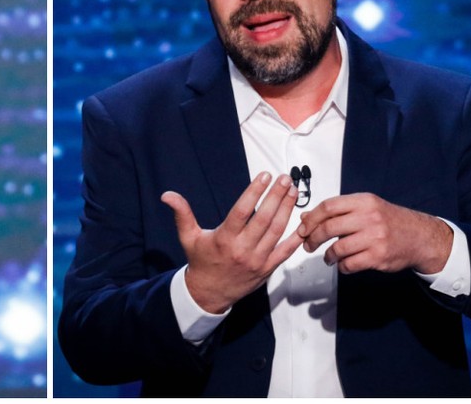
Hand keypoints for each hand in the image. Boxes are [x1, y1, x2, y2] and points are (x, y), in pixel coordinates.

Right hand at [162, 172, 302, 313]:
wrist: (210, 293)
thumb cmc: (201, 261)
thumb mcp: (188, 237)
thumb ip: (182, 214)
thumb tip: (167, 195)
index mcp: (224, 239)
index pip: (242, 211)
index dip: (254, 192)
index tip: (264, 176)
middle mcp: (242, 249)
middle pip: (264, 218)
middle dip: (276, 196)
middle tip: (284, 178)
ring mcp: (257, 260)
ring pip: (276, 231)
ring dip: (287, 209)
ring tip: (292, 191)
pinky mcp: (267, 268)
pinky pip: (285, 251)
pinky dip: (295, 236)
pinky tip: (302, 221)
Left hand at [297, 193, 452, 274]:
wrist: (420, 237)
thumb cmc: (389, 221)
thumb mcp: (366, 207)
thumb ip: (337, 211)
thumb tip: (305, 217)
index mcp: (364, 202)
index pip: (328, 207)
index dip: (311, 218)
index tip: (302, 227)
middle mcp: (369, 217)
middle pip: (329, 227)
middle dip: (313, 238)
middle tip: (308, 244)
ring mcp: (375, 238)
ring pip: (338, 248)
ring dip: (328, 255)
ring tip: (328, 257)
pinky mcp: (379, 256)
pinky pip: (350, 264)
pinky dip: (342, 266)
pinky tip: (343, 264)